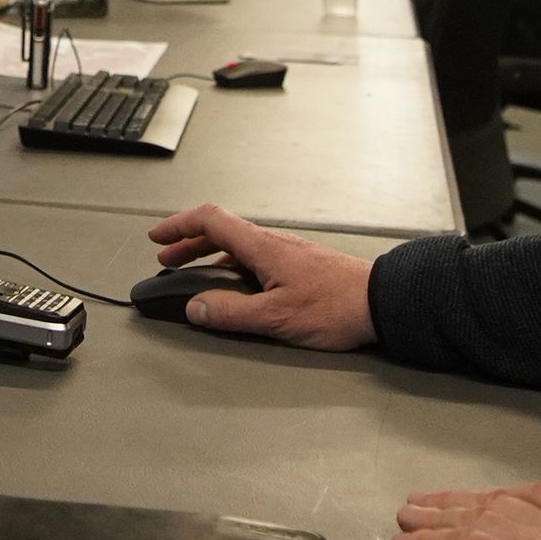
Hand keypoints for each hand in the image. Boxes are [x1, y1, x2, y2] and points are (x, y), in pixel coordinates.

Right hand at [143, 203, 376, 348]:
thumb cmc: (337, 306)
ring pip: (238, 246)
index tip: (157, 237)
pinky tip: (236, 289)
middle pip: (221, 231)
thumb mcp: (276, 317)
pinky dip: (233, 266)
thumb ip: (231, 314)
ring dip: (210, 256)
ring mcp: (288, 253)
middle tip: (167, 259)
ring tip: (196, 276)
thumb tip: (195, 308)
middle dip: (188, 243)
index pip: (210, 221)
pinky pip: (256, 258)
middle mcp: (273, 243)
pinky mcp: (300, 267)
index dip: (179, 226)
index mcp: (262, 247)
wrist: (383, 302)